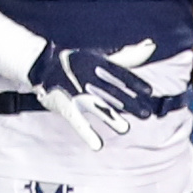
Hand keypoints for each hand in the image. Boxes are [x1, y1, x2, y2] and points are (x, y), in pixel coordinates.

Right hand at [31, 38, 159, 149]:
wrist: (42, 66)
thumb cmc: (78, 63)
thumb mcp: (101, 57)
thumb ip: (126, 56)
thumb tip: (150, 46)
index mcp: (96, 64)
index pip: (119, 73)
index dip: (134, 82)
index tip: (149, 91)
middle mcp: (87, 77)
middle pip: (112, 92)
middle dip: (130, 103)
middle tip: (146, 114)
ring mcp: (76, 93)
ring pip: (96, 106)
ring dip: (111, 118)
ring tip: (125, 129)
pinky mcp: (65, 106)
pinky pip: (77, 121)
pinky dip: (87, 134)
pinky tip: (97, 145)